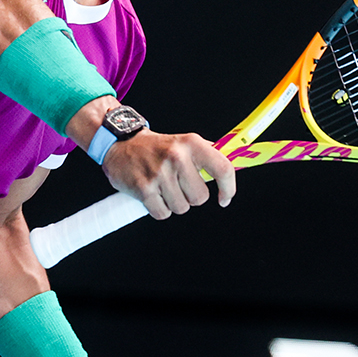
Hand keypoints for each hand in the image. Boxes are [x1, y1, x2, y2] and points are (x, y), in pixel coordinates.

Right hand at [101, 129, 235, 219]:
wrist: (120, 144)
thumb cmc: (156, 147)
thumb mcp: (184, 142)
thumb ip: (208, 154)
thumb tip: (236, 162)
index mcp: (191, 143)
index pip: (223, 169)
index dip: (229, 188)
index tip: (224, 198)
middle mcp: (176, 157)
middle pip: (200, 197)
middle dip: (190, 196)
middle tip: (178, 184)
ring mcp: (159, 173)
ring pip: (182, 208)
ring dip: (173, 202)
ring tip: (162, 186)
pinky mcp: (144, 189)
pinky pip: (163, 214)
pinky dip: (159, 208)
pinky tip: (152, 194)